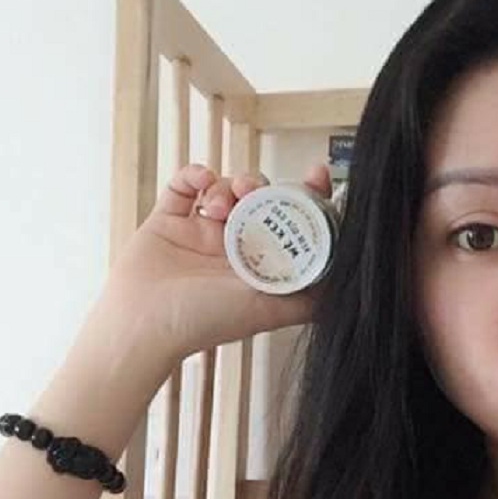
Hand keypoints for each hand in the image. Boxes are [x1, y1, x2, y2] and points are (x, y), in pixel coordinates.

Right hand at [103, 162, 333, 362]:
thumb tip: (352, 285)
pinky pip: (184, 184)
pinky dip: (194, 175)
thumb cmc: (205, 322)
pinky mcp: (168, 219)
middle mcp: (233, 245)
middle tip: (253, 191)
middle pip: (259, 198)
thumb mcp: (271, 310)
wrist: (145, 324)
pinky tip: (200, 184)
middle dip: (262, 187)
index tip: (316, 174)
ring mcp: (200, 230)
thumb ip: (311, 298)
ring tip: (218, 205)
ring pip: (225, 187)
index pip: (292, 221)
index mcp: (260, 263)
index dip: (307, 196)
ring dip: (228, 185)